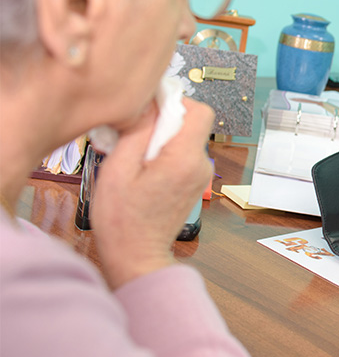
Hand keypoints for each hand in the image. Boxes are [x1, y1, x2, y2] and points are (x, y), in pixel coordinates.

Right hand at [91, 98, 213, 289]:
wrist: (136, 255)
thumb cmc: (123, 218)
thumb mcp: (118, 168)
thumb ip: (138, 131)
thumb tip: (151, 102)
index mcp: (186, 159)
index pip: (200, 111)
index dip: (176, 101)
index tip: (150, 108)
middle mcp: (201, 166)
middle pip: (192, 123)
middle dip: (164, 120)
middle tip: (134, 134)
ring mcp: (200, 176)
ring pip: (185, 138)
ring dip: (161, 137)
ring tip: (134, 155)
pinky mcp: (194, 183)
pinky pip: (182, 154)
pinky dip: (163, 152)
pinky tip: (141, 167)